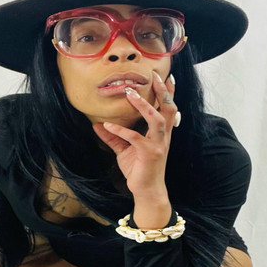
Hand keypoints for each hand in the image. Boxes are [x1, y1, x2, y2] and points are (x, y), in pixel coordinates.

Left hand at [91, 70, 176, 198]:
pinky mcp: (149, 154)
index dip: (168, 92)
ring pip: (156, 119)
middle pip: (168, 109)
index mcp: (161, 134)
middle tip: (156, 76)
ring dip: (144, 105)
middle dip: (163, 92)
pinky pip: (135, 138)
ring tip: (130, 94)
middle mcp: (163, 137)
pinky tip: (107, 126)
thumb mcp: (124, 150)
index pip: (168, 109)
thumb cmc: (139, 170)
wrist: (147, 191)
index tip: (167, 76)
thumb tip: (97, 125)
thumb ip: (114, 137)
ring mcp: (158, 145)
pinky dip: (120, 131)